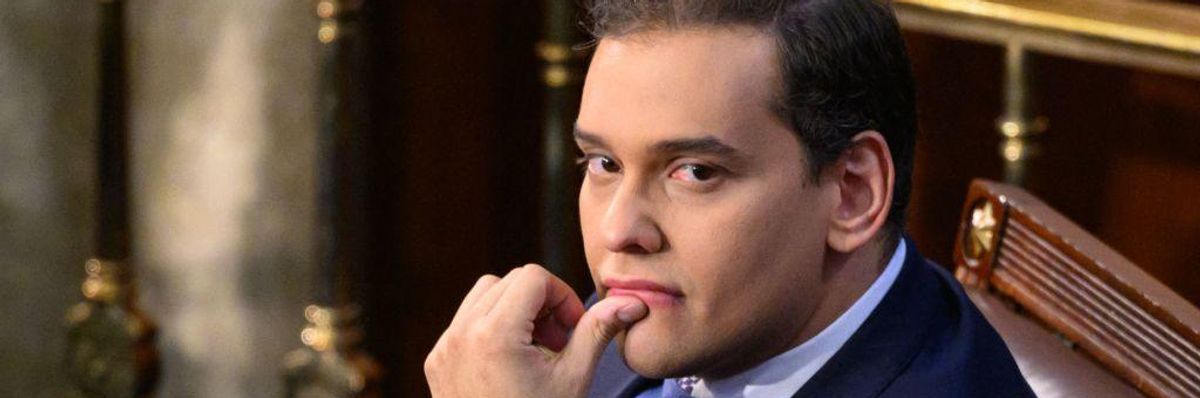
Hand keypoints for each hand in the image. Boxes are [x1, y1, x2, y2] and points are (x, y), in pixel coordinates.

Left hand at [425, 264, 648, 397]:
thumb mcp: (573, 378)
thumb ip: (597, 331)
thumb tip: (631, 302)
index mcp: (495, 334)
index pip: (533, 277)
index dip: (561, 296)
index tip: (573, 329)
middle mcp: (462, 334)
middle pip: (508, 281)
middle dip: (539, 303)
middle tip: (558, 342)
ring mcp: (444, 347)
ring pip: (483, 295)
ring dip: (514, 310)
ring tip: (535, 349)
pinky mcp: (436, 361)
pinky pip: (464, 322)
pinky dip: (491, 328)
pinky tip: (511, 363)